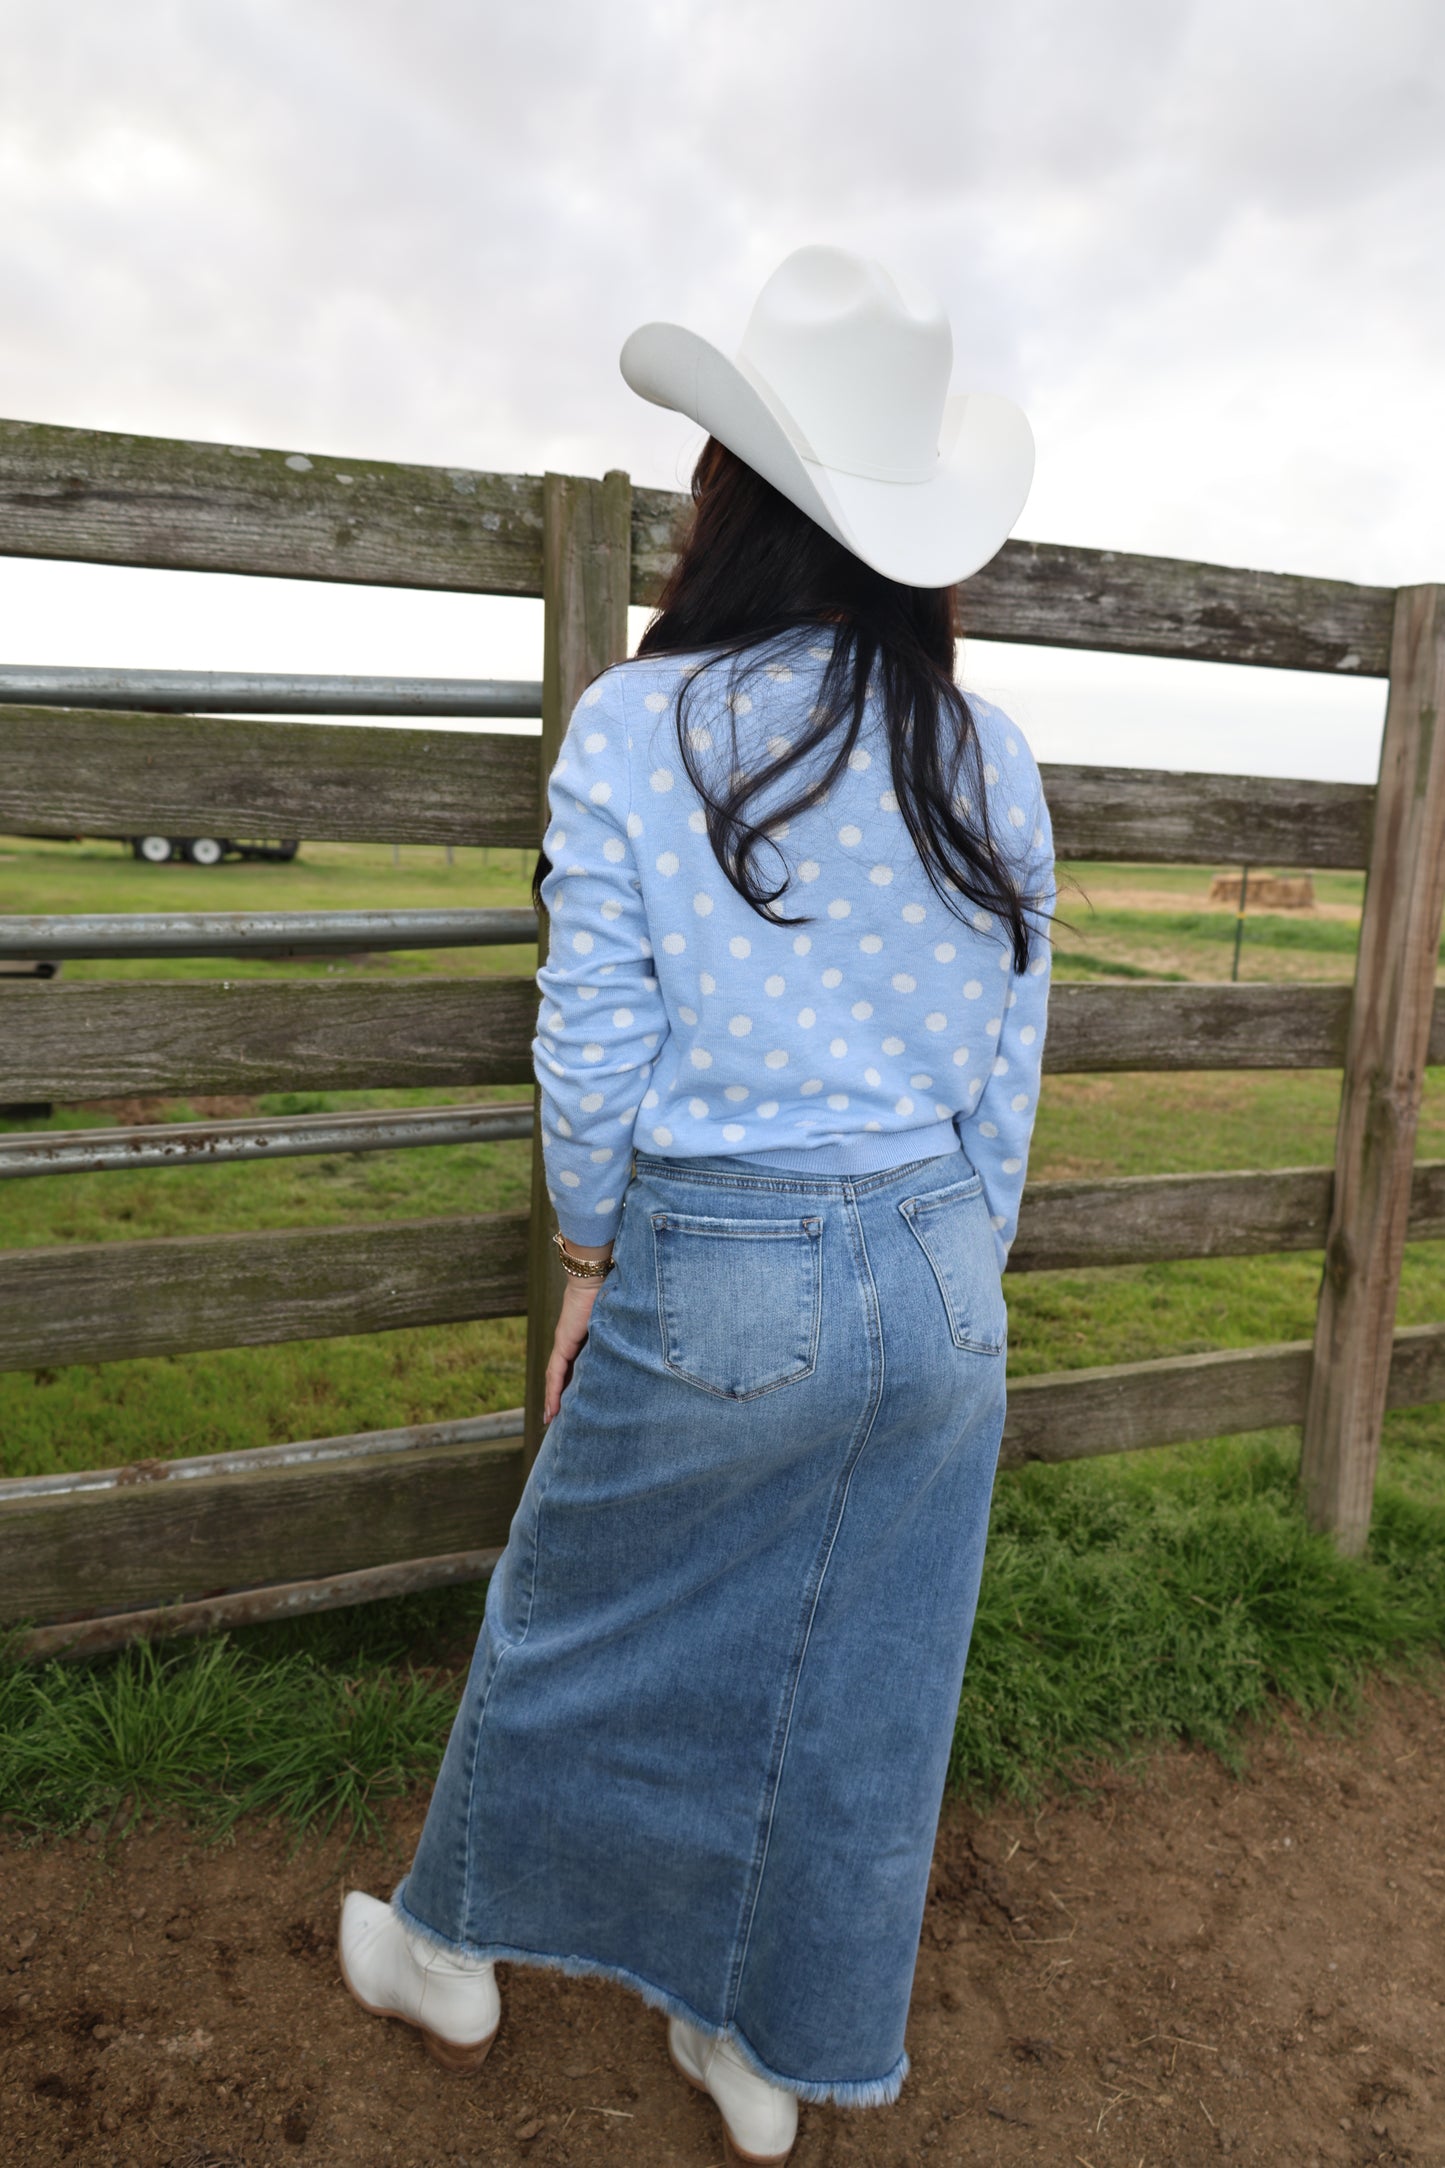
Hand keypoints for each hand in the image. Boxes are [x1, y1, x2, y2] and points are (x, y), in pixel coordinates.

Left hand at [543, 1273, 605, 1424]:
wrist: (595, 1279)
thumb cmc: (609, 1293)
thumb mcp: (616, 1324)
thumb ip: (620, 1337)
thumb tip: (642, 1347)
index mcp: (581, 1339)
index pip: (574, 1367)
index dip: (572, 1384)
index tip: (572, 1401)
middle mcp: (569, 1343)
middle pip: (561, 1376)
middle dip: (559, 1396)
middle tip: (556, 1417)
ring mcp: (564, 1343)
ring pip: (555, 1378)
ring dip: (552, 1399)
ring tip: (550, 1418)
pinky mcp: (563, 1344)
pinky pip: (556, 1373)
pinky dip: (553, 1391)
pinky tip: (552, 1407)